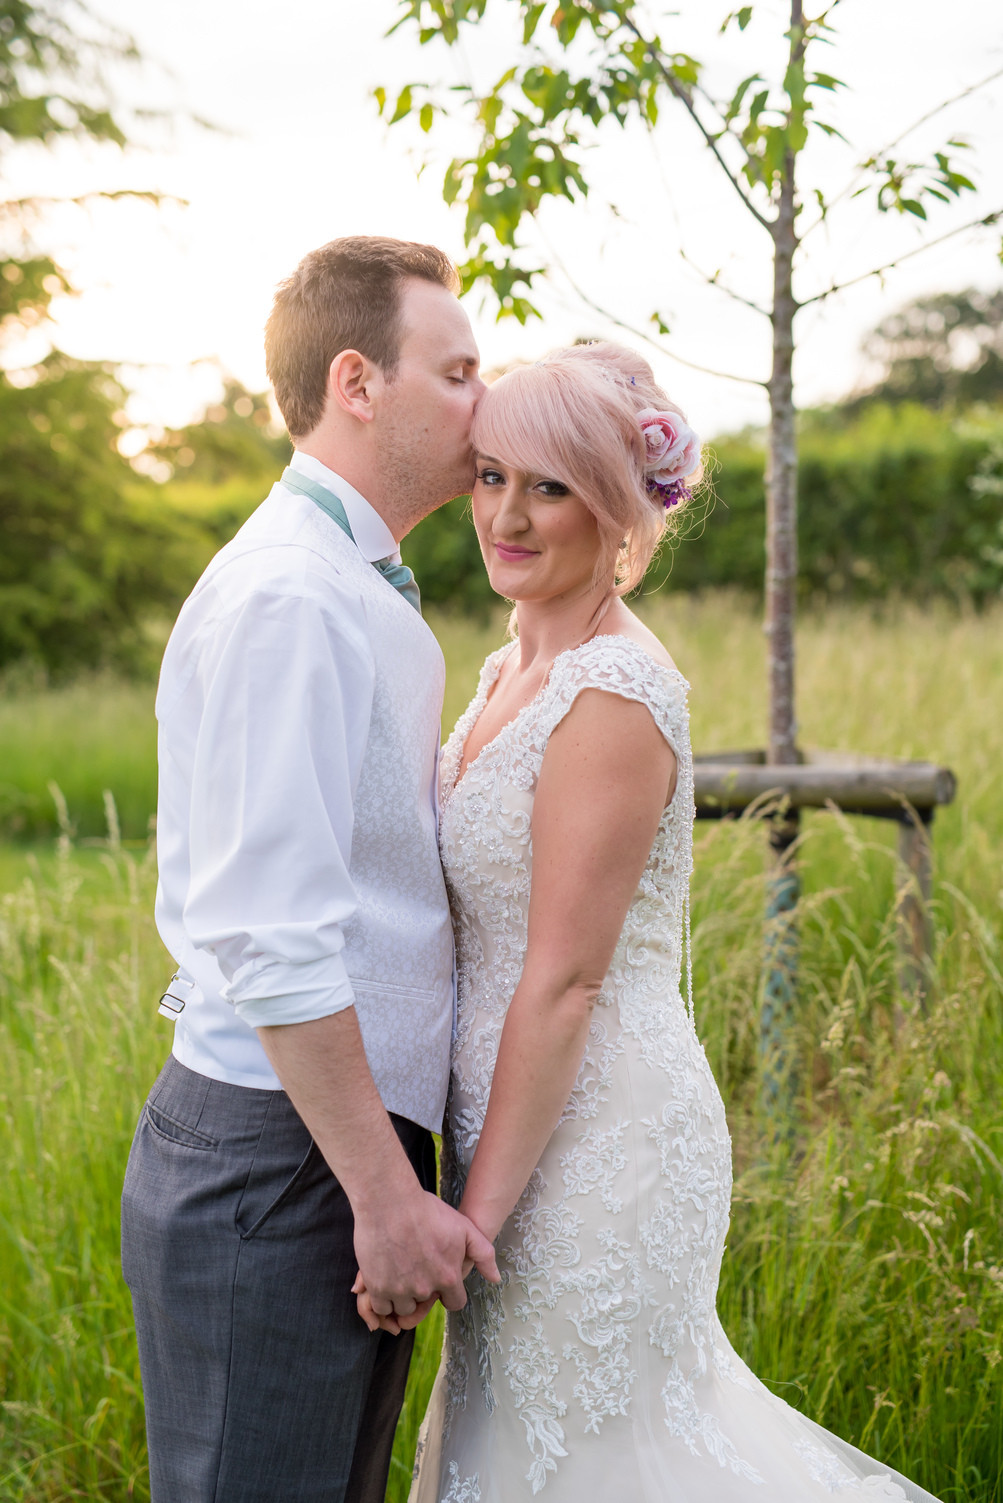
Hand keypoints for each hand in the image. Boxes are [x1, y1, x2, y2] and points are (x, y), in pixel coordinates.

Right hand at [353, 1189, 498, 1324]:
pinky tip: (384, 1278)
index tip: (438, 1279)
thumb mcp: (463, 1227)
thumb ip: (483, 1254)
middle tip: (414, 1268)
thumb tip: (496, 1278)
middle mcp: (424, 1288)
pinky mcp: (376, 1287)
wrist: (389, 1201)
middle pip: (425, 1304)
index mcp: (447, 1277)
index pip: (454, 1303)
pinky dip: (383, 1298)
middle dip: (422, 1291)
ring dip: (401, 1296)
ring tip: (398, 1271)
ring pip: (402, 1307)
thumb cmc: (426, 1210)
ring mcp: (399, 1290)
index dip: (448, 1292)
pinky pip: (381, 1307)